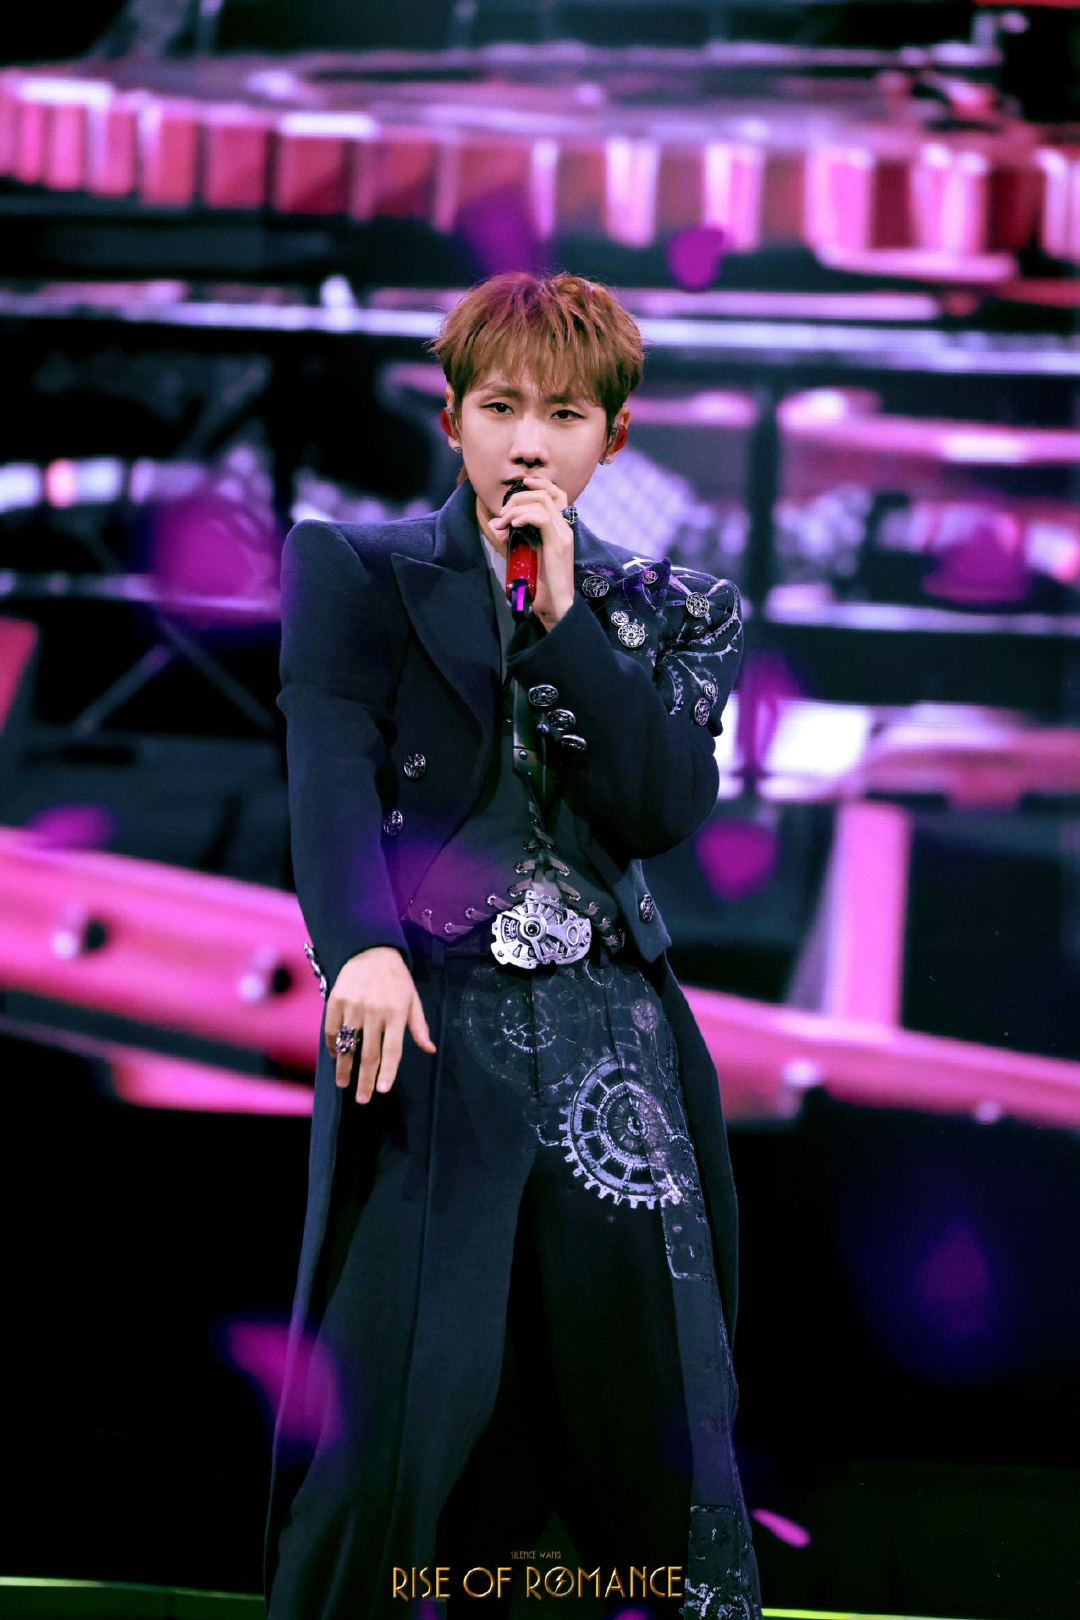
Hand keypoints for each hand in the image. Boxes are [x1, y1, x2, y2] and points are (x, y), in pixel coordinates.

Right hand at [325, 946, 436, 1103]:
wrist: (370, 949)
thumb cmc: (396, 977)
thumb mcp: (413, 999)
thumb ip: (419, 1026)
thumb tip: (429, 1050)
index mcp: (397, 1013)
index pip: (392, 1050)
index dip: (387, 1072)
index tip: (382, 1090)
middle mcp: (375, 1012)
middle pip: (369, 1054)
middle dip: (365, 1080)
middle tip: (363, 1099)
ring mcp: (354, 1007)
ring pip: (349, 1046)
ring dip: (345, 1068)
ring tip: (344, 1084)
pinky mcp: (336, 1000)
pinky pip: (333, 1030)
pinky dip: (334, 1046)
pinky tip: (336, 1056)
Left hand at [488, 473, 574, 628]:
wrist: (555, 605)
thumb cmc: (540, 584)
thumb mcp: (525, 553)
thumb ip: (514, 537)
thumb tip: (496, 525)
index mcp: (560, 528)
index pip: (556, 494)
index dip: (538, 484)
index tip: (520, 485)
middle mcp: (564, 527)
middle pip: (544, 493)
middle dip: (518, 498)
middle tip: (501, 516)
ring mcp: (563, 534)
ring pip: (541, 502)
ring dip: (517, 508)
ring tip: (503, 523)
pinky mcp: (558, 543)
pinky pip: (542, 518)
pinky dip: (524, 517)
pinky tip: (513, 526)